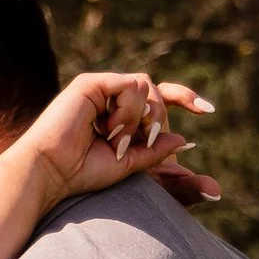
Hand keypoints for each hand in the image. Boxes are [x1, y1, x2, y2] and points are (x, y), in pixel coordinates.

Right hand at [25, 72, 217, 208]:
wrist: (51, 175)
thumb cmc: (81, 174)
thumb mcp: (128, 165)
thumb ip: (155, 154)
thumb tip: (184, 140)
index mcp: (119, 114)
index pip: (158, 96)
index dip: (185, 98)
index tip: (207, 110)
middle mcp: (110, 97)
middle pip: (156, 91)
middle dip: (160, 118)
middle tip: (145, 143)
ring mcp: (100, 88)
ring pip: (145, 84)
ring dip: (141, 117)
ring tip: (118, 141)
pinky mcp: (91, 84)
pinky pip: (130, 85)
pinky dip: (129, 110)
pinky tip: (110, 130)